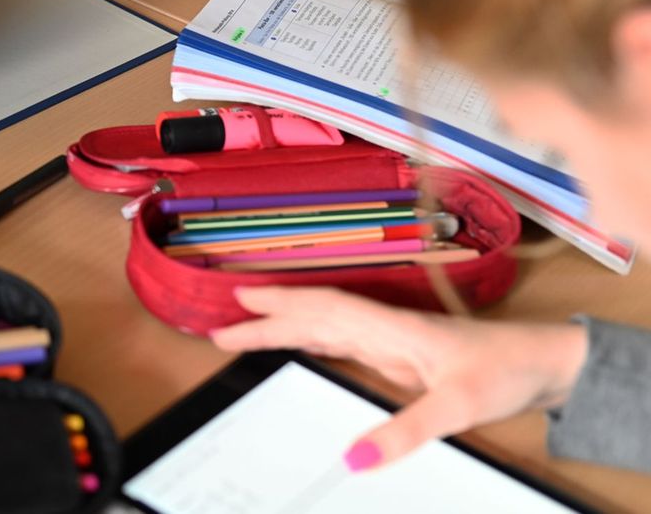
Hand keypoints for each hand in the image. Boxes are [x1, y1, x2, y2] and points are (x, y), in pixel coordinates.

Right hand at [211, 286, 587, 470]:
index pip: (323, 311)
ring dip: (285, 324)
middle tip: (222, 323)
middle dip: (268, 316)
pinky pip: (341, 339)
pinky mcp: (398, 353)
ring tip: (245, 329)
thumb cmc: (505, 370)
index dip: (279, 308)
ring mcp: (389, 338)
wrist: (543, 363)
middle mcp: (383, 327)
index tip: (239, 306)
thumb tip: (353, 460)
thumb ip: (405, 431)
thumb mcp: (456, 406)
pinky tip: (299, 343)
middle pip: (314, 314)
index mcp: (390, 328)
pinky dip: (311, 337)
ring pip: (324, 323)